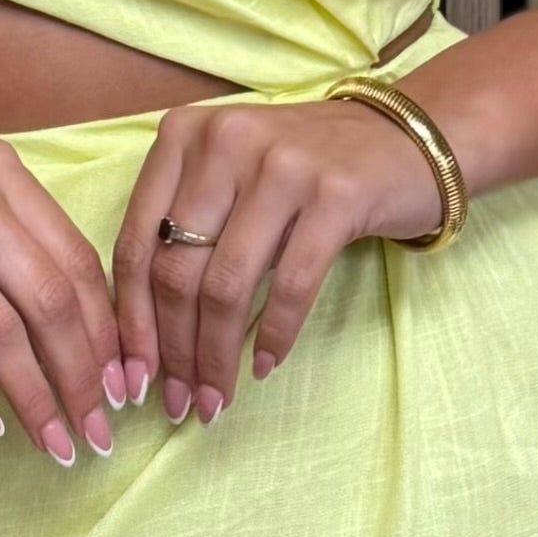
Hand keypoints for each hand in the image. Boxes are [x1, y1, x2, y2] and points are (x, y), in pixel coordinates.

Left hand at [111, 89, 444, 422]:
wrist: (404, 140)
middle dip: (174, 351)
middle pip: (177, 271)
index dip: (132, 321)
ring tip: (217, 397)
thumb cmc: (305, 170)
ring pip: (226, 286)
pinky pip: (291, 286)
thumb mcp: (230, 177)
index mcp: (184, 135)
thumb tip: (149, 335)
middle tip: (182, 401)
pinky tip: (266, 365)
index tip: (136, 375)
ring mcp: (283, 166)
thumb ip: (185, 227)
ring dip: (217, 356)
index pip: (135, 243)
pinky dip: (275, 335)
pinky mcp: (337, 195)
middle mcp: (226, 141)